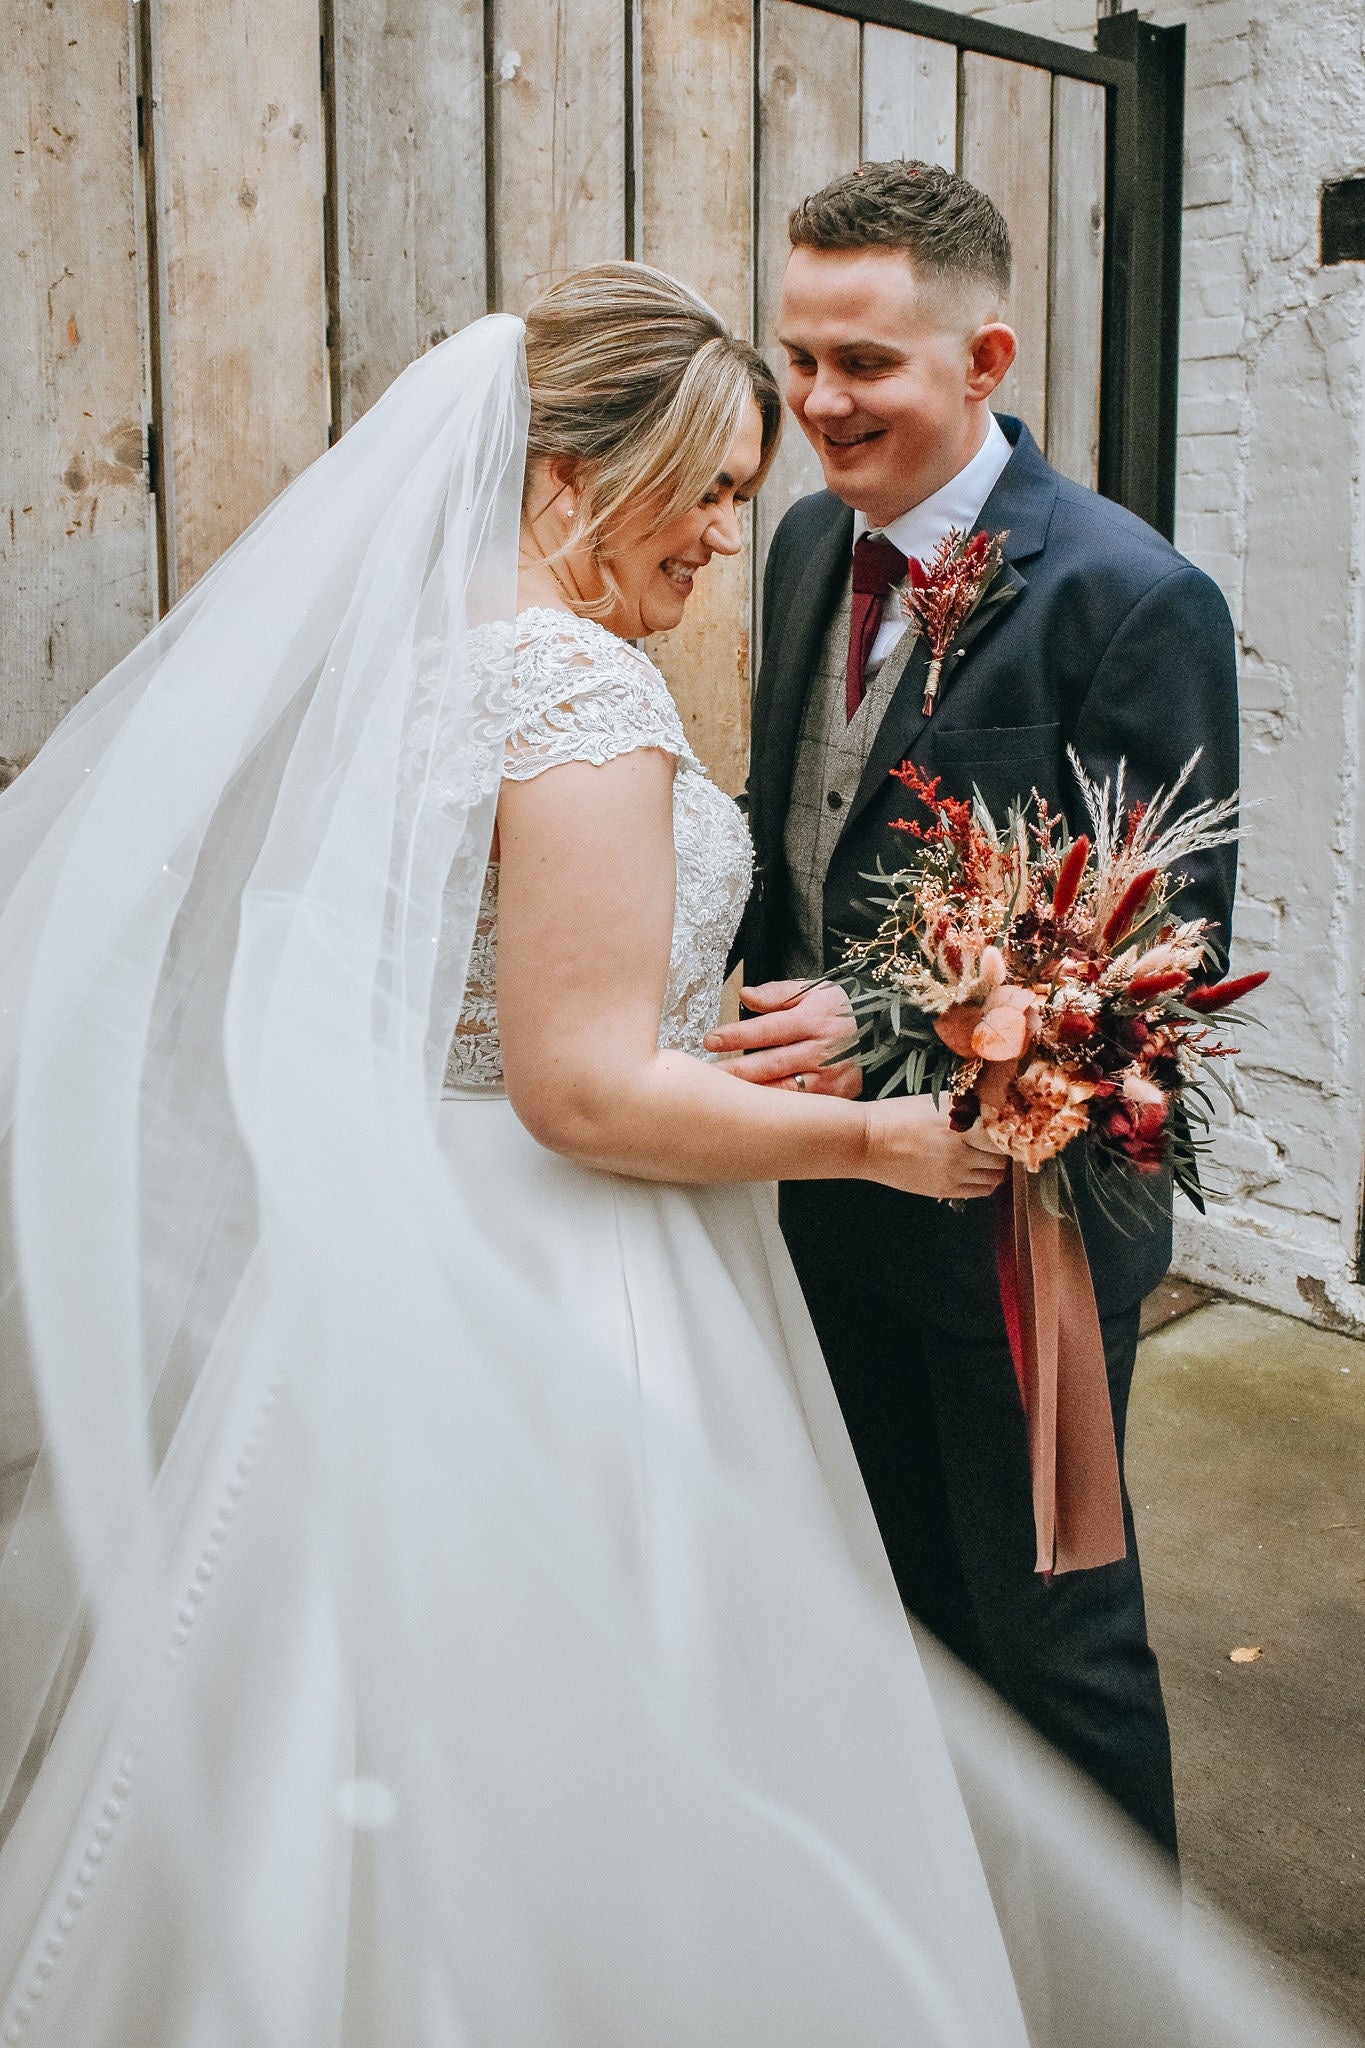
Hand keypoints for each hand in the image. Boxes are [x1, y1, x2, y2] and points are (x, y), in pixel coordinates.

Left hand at [703, 980, 862, 1098]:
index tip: (711, 1040)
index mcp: (815, 1019)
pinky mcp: (836, 1097)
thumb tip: (745, 995)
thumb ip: (778, 993)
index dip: (737, 1035)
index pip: (768, 1028)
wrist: (888, 1033)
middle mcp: (822, 1049)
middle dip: (735, 1071)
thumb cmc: (844, 1011)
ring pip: (783, 1091)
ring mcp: (830, 1076)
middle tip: (707, 1076)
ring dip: (750, 1096)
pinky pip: (800, 1108)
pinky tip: (752, 1113)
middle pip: (771, 1064)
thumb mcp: (815, 990)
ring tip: (722, 1097)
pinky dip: (775, 1112)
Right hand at [861, 1095, 1007, 1201]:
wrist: (867, 1141)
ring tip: (985, 1156)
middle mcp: (961, 1152)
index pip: (1003, 1135)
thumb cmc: (897, 1115)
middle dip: (1002, 1150)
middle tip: (995, 1141)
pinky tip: (976, 1170)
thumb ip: (966, 1107)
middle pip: (1002, 1158)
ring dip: (995, 1167)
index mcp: (960, 1126)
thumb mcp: (936, 1102)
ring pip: (995, 1178)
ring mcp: (953, 1174)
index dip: (1008, 1132)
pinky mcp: (944, 1189)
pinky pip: (980, 1191)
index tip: (1007, 1127)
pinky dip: (985, 1182)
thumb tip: (993, 1108)